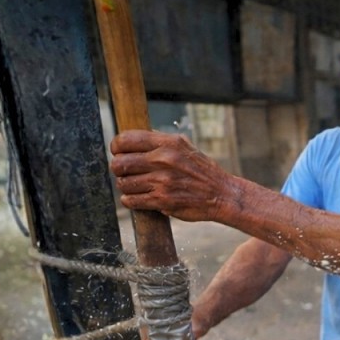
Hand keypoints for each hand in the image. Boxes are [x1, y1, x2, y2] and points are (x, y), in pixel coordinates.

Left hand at [109, 130, 236, 222]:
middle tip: (126, 173)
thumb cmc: (202, 171)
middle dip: (119, 169)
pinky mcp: (162, 201)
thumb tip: (133, 139)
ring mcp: (162, 181)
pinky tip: (139, 198)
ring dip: (126, 187)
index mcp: (168, 144)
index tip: (119, 153)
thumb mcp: (185, 147)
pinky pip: (131, 201)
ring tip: (136, 187)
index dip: (117, 147)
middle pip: (119, 163)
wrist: (223, 195)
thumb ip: (160, 142)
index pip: (126, 140)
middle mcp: (163, 160)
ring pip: (123, 183)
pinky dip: (130, 201)